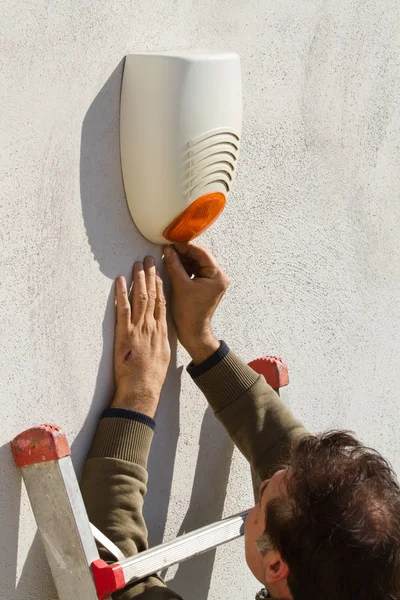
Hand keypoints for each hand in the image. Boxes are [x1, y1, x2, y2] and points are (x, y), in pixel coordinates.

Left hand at [112, 256, 170, 416]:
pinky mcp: (125, 332)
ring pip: (140, 297)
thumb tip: (159, 334)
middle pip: (152, 294)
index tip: (159, 272)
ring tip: (137, 264)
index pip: (162, 302)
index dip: (160, 285)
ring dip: (138, 279)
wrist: (142, 388)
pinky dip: (122, 293)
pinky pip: (123, 308)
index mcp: (161, 331)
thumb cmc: (151, 376)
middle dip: (151, 275)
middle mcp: (152, 325)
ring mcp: (139, 328)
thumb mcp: (162, 356)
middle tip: (149, 259)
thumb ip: (160, 341)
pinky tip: (120, 281)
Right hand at [163, 243, 228, 362]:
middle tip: (169, 250)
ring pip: (197, 264)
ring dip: (184, 260)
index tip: (173, 243)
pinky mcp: (207, 286)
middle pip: (201, 258)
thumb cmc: (189, 313)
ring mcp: (213, 282)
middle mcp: (219, 277)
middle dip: (184, 254)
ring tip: (170, 258)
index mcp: (217, 276)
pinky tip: (175, 266)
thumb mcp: (180, 286)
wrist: (193, 331)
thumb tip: (168, 250)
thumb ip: (175, 265)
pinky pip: (196, 271)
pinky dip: (186, 268)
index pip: (202, 254)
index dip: (186, 247)